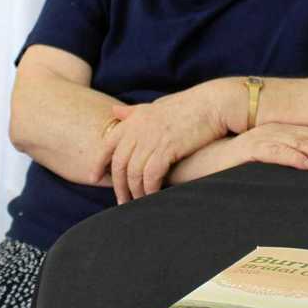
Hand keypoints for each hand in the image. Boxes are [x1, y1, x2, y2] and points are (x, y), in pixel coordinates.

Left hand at [105, 86, 228, 203]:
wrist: (214, 104)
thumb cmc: (187, 106)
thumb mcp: (156, 106)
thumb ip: (134, 112)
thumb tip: (115, 111)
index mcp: (134, 119)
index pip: (107, 144)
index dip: (98, 163)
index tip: (94, 178)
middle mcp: (138, 129)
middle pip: (119, 164)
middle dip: (118, 185)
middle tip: (121, 200)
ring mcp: (151, 139)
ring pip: (133, 173)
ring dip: (134, 192)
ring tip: (138, 203)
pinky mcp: (166, 149)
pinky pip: (150, 176)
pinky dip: (149, 189)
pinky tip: (152, 197)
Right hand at [168, 124, 307, 186]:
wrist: (189, 162)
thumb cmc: (227, 168)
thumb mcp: (263, 168)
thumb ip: (286, 166)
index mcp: (281, 134)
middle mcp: (273, 131)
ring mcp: (258, 138)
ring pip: (298, 143)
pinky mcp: (241, 150)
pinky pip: (269, 152)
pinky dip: (289, 157)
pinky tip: (306, 166)